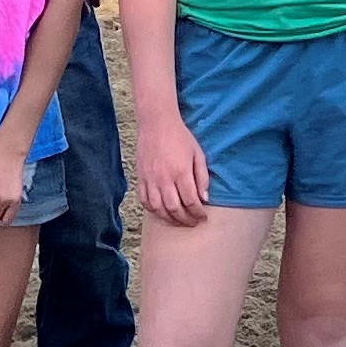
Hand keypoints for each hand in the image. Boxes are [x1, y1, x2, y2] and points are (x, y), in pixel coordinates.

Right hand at [137, 113, 213, 227]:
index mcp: (181, 172)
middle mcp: (164, 179)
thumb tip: (204, 198)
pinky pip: (144, 201)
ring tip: (178, 222)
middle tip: (193, 222)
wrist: (157, 124)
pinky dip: (153, 211)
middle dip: (185, 220)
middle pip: (174, 209)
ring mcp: (150, 179)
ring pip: (158, 209)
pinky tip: (161, 213)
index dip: (198, 213)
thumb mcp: (198, 153)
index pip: (191, 201)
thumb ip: (202, 176)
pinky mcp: (140, 178)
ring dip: (169, 220)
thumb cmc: (180, 137)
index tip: (203, 217)